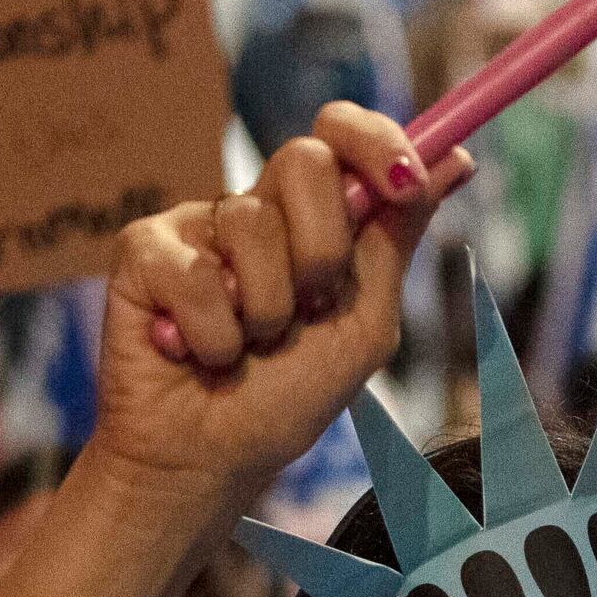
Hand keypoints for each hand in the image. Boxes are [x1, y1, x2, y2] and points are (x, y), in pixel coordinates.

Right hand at [98, 104, 443, 500]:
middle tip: (309, 307)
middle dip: (321, 248)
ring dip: (265, 311)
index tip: (404, 177)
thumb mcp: (363, 325)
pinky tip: (194, 353)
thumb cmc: (284, 401)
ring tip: (245, 347)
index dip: (374, 140)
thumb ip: (397, 240)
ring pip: (250, 223)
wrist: (208, 461)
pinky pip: (194, 272)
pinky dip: (210, 333)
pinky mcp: (143, 251)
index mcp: (311, 220)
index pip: (341, 136)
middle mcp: (255, 211)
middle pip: (303, 161)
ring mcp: (197, 226)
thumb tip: (454, 159)